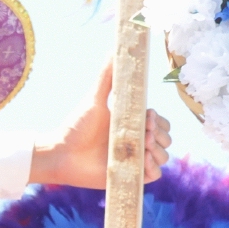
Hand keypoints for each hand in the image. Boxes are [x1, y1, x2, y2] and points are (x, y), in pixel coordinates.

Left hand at [29, 61, 172, 188]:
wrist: (62, 154)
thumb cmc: (76, 127)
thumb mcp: (94, 99)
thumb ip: (107, 77)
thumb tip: (114, 50)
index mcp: (132, 124)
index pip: (160, 121)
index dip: (159, 119)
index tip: (149, 115)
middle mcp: (136, 142)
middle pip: (166, 138)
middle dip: (161, 134)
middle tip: (145, 132)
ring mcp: (134, 160)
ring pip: (164, 156)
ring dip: (159, 150)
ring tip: (143, 146)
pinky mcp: (130, 177)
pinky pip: (155, 175)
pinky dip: (153, 167)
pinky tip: (142, 160)